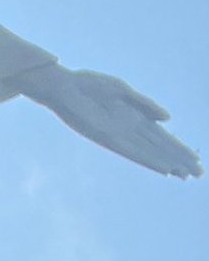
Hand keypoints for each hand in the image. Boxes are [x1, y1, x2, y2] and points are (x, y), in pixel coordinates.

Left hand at [24, 63, 201, 177]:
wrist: (64, 87)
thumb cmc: (90, 86)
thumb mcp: (123, 91)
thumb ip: (145, 104)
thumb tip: (168, 119)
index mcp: (134, 116)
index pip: (162, 137)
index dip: (178, 148)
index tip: (195, 159)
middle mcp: (129, 129)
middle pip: (160, 148)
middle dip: (179, 160)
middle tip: (199, 174)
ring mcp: (120, 135)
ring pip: (151, 153)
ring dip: (169, 164)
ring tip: (187, 175)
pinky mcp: (108, 138)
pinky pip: (133, 152)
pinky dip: (149, 160)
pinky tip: (163, 169)